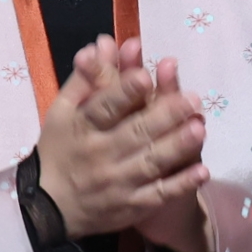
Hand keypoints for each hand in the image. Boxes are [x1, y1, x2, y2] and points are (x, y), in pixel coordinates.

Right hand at [34, 37, 210, 238]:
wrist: (49, 208)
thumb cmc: (59, 149)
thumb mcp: (62, 112)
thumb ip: (85, 78)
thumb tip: (101, 43)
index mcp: (82, 126)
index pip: (104, 107)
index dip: (124, 92)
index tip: (145, 76)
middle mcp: (100, 154)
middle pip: (135, 132)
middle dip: (164, 115)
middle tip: (192, 98)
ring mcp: (117, 182)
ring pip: (151, 162)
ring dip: (177, 146)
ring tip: (200, 128)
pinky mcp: (131, 205)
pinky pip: (159, 195)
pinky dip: (181, 184)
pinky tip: (202, 171)